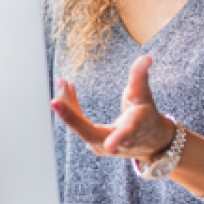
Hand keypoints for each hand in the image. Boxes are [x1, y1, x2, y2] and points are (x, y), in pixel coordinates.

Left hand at [51, 55, 175, 161]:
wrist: (147, 141)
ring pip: (80, 128)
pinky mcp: (93, 142)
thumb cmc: (146, 118)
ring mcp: (102, 146)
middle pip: (90, 133)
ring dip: (68, 107)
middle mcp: (116, 143)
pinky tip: (67, 90)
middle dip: (71, 117)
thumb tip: (145, 58)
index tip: (110, 144)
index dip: (118, 139)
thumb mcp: (145, 96)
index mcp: (133, 130)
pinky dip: (71, 109)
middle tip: (56, 101)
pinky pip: (78, 126)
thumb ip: (140, 77)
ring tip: (62, 84)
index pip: (126, 134)